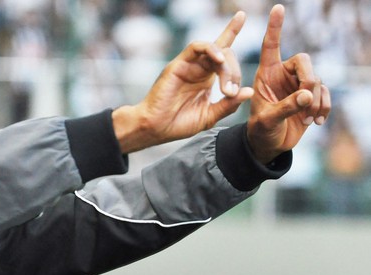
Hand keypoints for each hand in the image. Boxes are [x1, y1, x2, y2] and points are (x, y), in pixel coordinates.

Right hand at [113, 11, 253, 152]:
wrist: (155, 129)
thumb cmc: (178, 124)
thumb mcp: (209, 116)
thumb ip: (228, 105)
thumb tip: (249, 92)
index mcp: (206, 78)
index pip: (223, 52)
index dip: (232, 32)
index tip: (242, 15)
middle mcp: (198, 68)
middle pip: (225, 53)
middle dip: (233, 72)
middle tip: (230, 93)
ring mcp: (188, 65)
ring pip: (214, 49)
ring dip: (225, 64)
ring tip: (225, 85)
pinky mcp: (178, 65)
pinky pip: (196, 47)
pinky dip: (211, 49)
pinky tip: (219, 60)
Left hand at [247, 4, 330, 163]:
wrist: (269, 144)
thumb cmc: (260, 130)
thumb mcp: (267, 120)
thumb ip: (285, 107)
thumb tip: (308, 95)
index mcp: (265, 74)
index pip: (270, 46)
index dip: (275, 28)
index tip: (278, 8)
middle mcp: (283, 75)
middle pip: (304, 61)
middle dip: (309, 79)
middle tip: (306, 100)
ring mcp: (298, 85)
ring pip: (317, 80)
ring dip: (315, 100)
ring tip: (307, 119)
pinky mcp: (310, 96)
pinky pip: (325, 93)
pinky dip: (324, 107)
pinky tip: (317, 121)